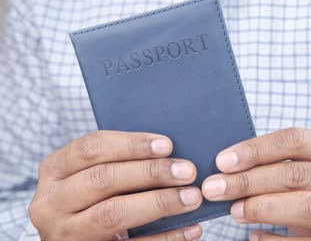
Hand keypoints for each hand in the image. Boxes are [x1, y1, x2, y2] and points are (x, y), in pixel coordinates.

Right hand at [29, 131, 202, 240]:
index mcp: (54, 170)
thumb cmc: (94, 196)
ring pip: (113, 213)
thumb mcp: (91, 174)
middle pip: (103, 179)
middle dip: (150, 172)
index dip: (131, 144)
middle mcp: (52, 203)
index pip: (90, 148)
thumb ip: (118, 161)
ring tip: (192, 197)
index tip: (168, 145)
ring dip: (159, 203)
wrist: (77, 238)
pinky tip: (191, 229)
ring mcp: (66, 234)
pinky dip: (166, 238)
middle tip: (188, 171)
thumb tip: (171, 152)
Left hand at [202, 128, 310, 240]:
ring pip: (303, 206)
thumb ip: (286, 163)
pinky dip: (273, 240)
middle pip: (295, 174)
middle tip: (214, 188)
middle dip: (248, 181)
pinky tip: (253, 236)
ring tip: (233, 211)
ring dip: (260, 208)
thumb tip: (229, 166)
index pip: (296, 140)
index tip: (222, 161)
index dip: (256, 149)